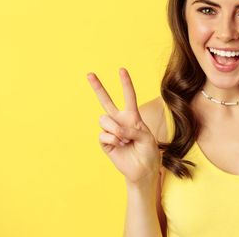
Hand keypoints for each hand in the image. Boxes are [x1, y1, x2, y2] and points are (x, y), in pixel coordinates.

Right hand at [87, 68, 159, 183]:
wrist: (143, 169)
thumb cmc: (148, 151)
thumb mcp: (146, 137)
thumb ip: (133, 130)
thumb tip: (116, 130)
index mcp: (132, 116)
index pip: (129, 96)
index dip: (125, 83)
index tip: (122, 70)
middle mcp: (120, 121)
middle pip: (106, 101)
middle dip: (98, 87)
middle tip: (90, 74)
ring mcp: (111, 131)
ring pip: (104, 119)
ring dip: (115, 128)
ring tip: (124, 139)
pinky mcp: (105, 142)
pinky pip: (103, 135)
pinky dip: (113, 140)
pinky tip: (120, 145)